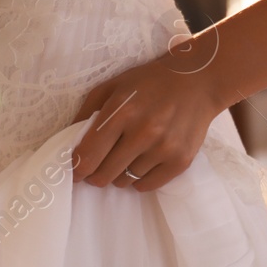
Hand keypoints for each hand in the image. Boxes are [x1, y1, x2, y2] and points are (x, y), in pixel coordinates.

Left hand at [68, 32, 225, 192]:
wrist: (198, 81)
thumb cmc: (150, 81)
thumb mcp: (113, 86)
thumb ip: (87, 112)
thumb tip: (68, 141)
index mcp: (122, 111)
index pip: (88, 155)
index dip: (76, 169)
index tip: (74, 172)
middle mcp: (143, 132)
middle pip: (104, 174)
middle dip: (94, 175)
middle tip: (96, 169)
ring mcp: (164, 148)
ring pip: (125, 180)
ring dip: (119, 174)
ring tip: (125, 156)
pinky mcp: (181, 161)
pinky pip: (147, 186)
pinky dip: (138, 180)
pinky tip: (140, 164)